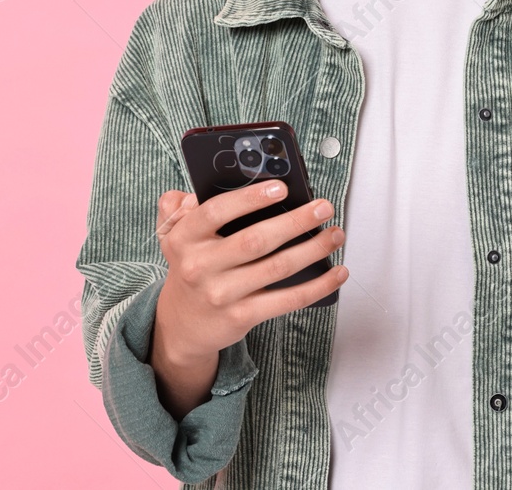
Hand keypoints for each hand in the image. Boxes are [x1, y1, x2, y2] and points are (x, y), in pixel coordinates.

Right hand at [152, 181, 347, 367]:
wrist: (183, 323)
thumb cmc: (191, 267)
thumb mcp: (174, 235)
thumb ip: (176, 207)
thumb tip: (195, 190)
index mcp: (186, 238)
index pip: (216, 212)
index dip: (250, 198)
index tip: (282, 188)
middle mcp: (200, 266)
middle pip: (256, 240)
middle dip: (295, 221)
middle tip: (323, 207)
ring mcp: (222, 294)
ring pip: (277, 267)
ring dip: (313, 249)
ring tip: (335, 234)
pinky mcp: (242, 316)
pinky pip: (288, 300)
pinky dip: (318, 286)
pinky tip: (337, 272)